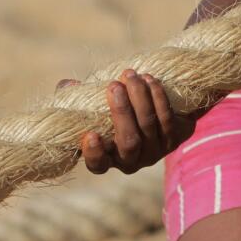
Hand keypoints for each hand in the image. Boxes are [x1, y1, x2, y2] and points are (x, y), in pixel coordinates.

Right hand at [57, 69, 196, 174]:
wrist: (160, 110)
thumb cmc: (119, 110)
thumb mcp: (96, 107)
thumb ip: (79, 99)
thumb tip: (66, 85)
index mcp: (108, 157)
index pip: (99, 165)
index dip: (94, 153)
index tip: (90, 134)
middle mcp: (132, 160)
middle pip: (128, 142)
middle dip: (121, 112)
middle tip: (113, 86)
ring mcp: (155, 151)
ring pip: (148, 126)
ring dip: (139, 98)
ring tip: (130, 75)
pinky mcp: (173, 139)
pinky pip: (166, 118)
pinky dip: (157, 98)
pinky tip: (149, 80)